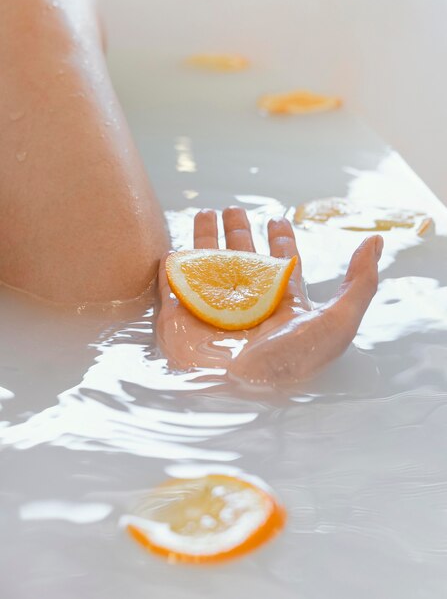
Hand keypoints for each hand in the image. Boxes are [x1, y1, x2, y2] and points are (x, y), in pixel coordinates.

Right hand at [157, 207, 382, 385]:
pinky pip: (174, 287)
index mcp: (280, 302)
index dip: (281, 241)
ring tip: (207, 213)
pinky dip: (172, 268)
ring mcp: (211, 309)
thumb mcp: (338, 322)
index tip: (278, 219)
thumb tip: (376, 242)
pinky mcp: (181, 318)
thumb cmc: (290, 363)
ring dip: (207, 239)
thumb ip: (359, 282)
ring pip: (209, 265)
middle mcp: (246, 302)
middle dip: (240, 232)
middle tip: (234, 209)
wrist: (237, 395)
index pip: (281, 264)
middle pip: (243, 259)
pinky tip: (173, 251)